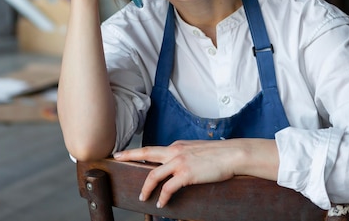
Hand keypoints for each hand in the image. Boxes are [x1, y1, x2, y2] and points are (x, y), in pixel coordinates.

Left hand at [113, 139, 277, 208]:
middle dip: (129, 155)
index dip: (137, 152)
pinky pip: (169, 188)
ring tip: (143, 197)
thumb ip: (184, 153)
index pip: (153, 149)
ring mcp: (180, 162)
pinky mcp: (186, 174)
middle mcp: (175, 151)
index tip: (124, 152)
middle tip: (117, 158)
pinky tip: (162, 203)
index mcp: (177, 145)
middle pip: (146, 153)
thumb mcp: (196, 149)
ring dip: (146, 187)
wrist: (232, 154)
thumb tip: (177, 159)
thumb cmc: (219, 153)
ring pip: (154, 174)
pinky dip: (163, 196)